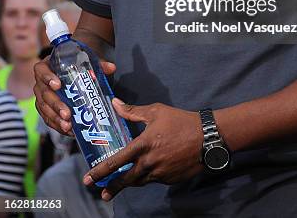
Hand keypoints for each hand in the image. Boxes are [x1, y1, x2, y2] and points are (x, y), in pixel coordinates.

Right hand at [33, 57, 115, 134]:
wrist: (67, 72)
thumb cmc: (74, 66)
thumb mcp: (85, 62)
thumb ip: (98, 64)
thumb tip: (111, 68)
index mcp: (47, 66)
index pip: (41, 70)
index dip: (47, 77)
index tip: (58, 85)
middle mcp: (41, 83)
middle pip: (44, 94)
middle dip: (56, 105)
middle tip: (67, 114)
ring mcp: (41, 97)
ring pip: (44, 109)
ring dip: (56, 118)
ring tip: (68, 126)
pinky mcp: (44, 109)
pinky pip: (47, 119)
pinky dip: (57, 125)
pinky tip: (68, 130)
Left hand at [83, 100, 203, 199]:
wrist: (207, 138)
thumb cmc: (181, 121)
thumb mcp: (157, 112)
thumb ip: (134, 111)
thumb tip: (115, 104)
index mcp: (143, 146)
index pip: (116, 161)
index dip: (100, 171)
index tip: (88, 178)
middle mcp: (149, 163)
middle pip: (126, 179)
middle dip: (112, 186)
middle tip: (102, 192)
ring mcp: (160, 174)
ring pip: (140, 181)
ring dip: (130, 182)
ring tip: (121, 184)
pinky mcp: (170, 179)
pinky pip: (155, 179)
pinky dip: (149, 176)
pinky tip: (150, 170)